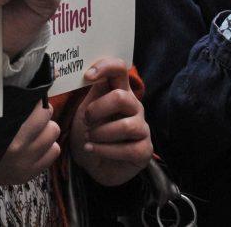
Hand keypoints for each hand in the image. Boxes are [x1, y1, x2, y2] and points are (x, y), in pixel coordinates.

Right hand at [0, 101, 60, 185]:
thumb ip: (5, 104)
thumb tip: (23, 86)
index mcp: (7, 132)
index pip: (37, 108)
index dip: (35, 99)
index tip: (31, 97)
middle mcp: (19, 148)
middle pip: (47, 116)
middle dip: (41, 111)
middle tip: (33, 112)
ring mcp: (26, 163)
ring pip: (54, 132)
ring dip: (45, 128)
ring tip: (34, 129)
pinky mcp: (29, 173)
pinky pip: (54, 151)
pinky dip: (47, 146)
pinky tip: (35, 145)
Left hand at [70, 59, 152, 185]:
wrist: (92, 164)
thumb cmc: (90, 132)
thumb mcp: (85, 109)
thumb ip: (90, 92)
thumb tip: (87, 73)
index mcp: (119, 91)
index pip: (120, 69)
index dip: (106, 66)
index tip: (88, 76)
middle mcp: (134, 107)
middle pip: (121, 98)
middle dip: (97, 110)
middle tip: (86, 120)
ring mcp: (142, 128)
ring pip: (126, 126)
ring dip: (101, 133)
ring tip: (89, 138)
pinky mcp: (144, 150)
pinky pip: (129, 149)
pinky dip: (105, 150)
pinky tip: (93, 150)